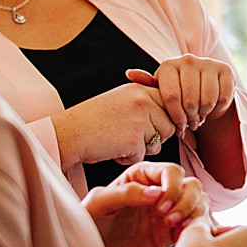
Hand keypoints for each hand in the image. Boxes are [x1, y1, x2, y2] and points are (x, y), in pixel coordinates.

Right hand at [52, 83, 176, 167]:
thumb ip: (148, 102)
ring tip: (121, 141)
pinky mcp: (134, 139)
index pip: (171, 107)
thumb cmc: (94, 119)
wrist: (69, 132)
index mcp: (142, 89)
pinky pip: (143, 155)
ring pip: (160, 142)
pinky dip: (129, 157)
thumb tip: (176, 116)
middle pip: (170, 126)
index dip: (162, 121)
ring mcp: (140, 119)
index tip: (147, 128)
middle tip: (129, 136)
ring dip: (143, 148)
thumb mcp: (123, 99)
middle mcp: (144, 100)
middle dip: (154, 137)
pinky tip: (113, 149)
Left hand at [82, 161, 204, 246]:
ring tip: (175, 228)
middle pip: (192, 185)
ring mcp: (168, 211)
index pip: (172, 171)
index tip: (161, 207)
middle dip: (186, 201)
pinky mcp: (172, 232)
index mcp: (143, 176)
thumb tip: (155, 192)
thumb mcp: (99, 202)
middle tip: (169, 220)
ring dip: (194, 213)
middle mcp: (160, 190)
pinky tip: (182, 237)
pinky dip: (197, 228)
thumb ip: (126, 193)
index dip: (172, 187)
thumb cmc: (90, 222)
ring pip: (199, 202)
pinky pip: (196, 225)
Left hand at [125, 55, 234, 136]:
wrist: (205, 85)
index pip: (172, 97)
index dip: (176, 116)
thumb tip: (129, 73)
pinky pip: (223, 97)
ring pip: (207, 100)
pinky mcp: (226, 69)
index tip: (178, 125)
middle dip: (190, 117)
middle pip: (190, 100)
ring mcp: (208, 63)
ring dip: (204, 114)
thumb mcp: (161, 90)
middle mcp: (188, 60)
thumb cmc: (178, 91)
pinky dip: (218, 109)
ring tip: (200, 116)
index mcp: (168, 65)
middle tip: (191, 122)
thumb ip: (148, 85)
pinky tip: (212, 110)